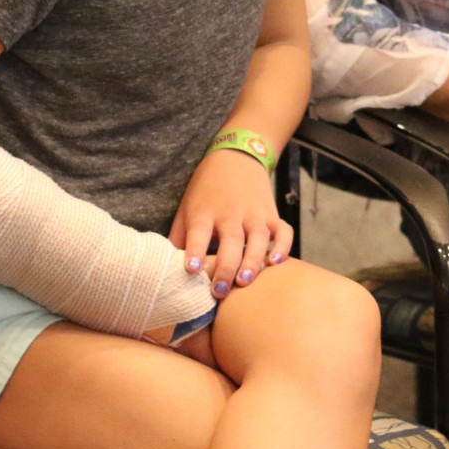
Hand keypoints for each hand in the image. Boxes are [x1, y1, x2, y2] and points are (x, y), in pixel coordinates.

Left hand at [168, 149, 290, 298]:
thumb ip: (179, 238)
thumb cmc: (206, 190)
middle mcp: (230, 213)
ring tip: (245, 281)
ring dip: (253, 260)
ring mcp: (254, 213)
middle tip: (220, 291)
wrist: (236, 157)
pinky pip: (283, 231)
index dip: (195, 250)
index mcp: (205, 212)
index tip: (191, 269)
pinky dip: (283, 246)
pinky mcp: (272, 214)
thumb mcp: (186, 208)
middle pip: (231, 240)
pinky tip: (275, 262)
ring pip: (259, 238)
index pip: (199, 232)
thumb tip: (166, 270)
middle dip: (226, 267)